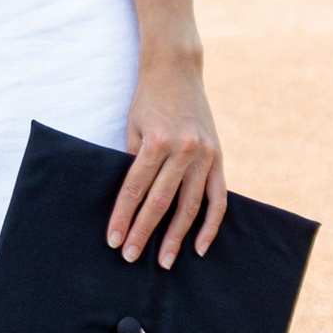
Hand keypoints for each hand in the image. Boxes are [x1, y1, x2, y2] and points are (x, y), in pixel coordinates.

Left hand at [109, 61, 225, 268]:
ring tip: (165, 262)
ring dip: (177, 237)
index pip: (136, 188)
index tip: (114, 239)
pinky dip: (211, 225)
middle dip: (144, 232)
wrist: (177, 70)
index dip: (123, 216)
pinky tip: (200, 247)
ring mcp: (205, 155)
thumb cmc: (148, 99)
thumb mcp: (134, 125)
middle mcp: (183, 149)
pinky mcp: (219, 158)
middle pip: (161, 202)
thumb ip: (136, 160)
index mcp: (156, 140)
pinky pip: (218, 198)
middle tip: (131, 258)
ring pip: (190, 206)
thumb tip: (133, 202)